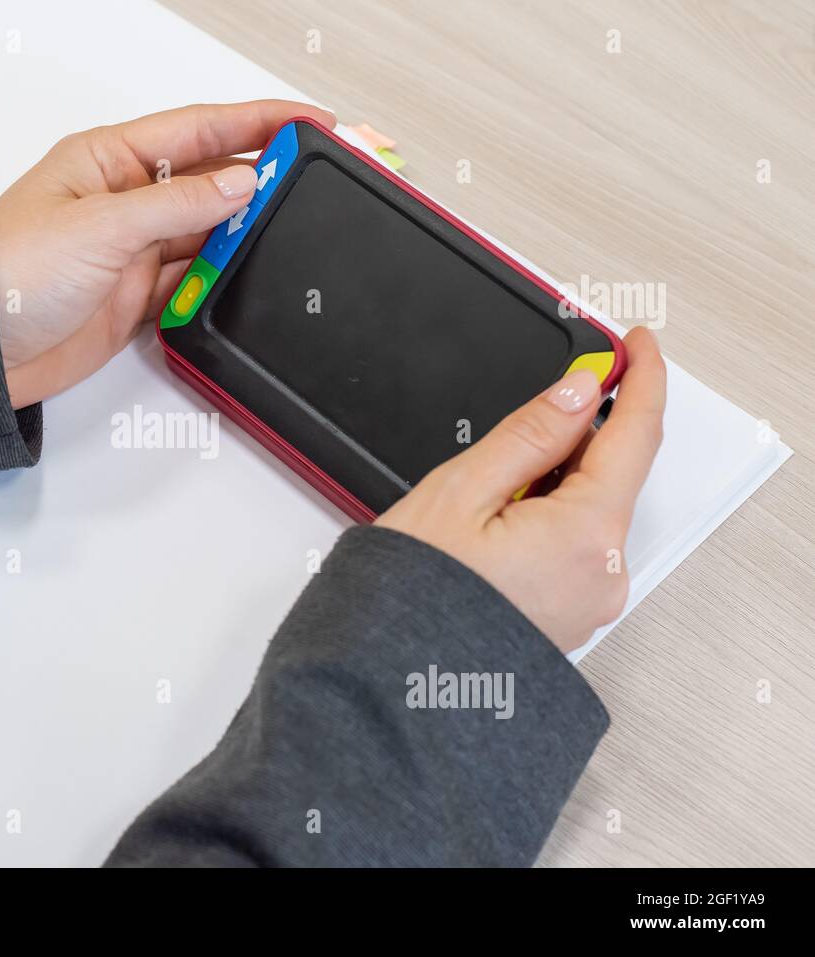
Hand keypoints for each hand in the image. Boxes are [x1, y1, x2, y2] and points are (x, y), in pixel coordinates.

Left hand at [0, 100, 335, 407]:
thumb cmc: (8, 273)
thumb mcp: (101, 227)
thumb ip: (175, 204)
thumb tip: (239, 182)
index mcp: (109, 159)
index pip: (200, 128)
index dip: (259, 122)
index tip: (310, 123)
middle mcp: (125, 200)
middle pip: (210, 180)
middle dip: (260, 181)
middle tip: (312, 183)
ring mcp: (132, 251)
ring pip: (207, 235)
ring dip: (240, 238)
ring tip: (281, 237)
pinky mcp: (134, 298)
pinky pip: (192, 283)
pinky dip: (217, 283)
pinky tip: (239, 279)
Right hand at [376, 328, 666, 652]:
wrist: (387, 680)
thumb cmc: (412, 598)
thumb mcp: (461, 491)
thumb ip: (530, 434)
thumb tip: (578, 392)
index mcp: (586, 537)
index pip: (636, 436)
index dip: (642, 379)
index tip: (635, 343)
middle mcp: (604, 575)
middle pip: (612, 474)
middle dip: (579, 433)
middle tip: (530, 411)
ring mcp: (591, 601)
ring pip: (592, 510)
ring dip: (557, 479)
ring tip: (486, 490)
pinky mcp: (571, 617)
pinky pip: (578, 547)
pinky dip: (552, 517)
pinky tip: (498, 521)